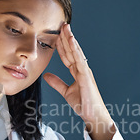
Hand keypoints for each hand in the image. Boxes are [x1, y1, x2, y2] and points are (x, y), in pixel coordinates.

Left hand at [43, 23, 115, 139]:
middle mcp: (82, 68)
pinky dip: (75, 49)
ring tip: (66, 27)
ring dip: (70, 39)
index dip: (61, 45)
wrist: (93, 115)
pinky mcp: (86, 75)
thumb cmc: (83, 104)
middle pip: (72, 50)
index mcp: (77, 71)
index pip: (67, 55)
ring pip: (76, 51)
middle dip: (66, 37)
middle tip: (61, 24)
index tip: (55, 35)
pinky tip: (71, 40)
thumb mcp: (66, 91)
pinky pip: (80, 59)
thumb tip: (46, 75)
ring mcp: (85, 71)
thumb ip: (57, 83)